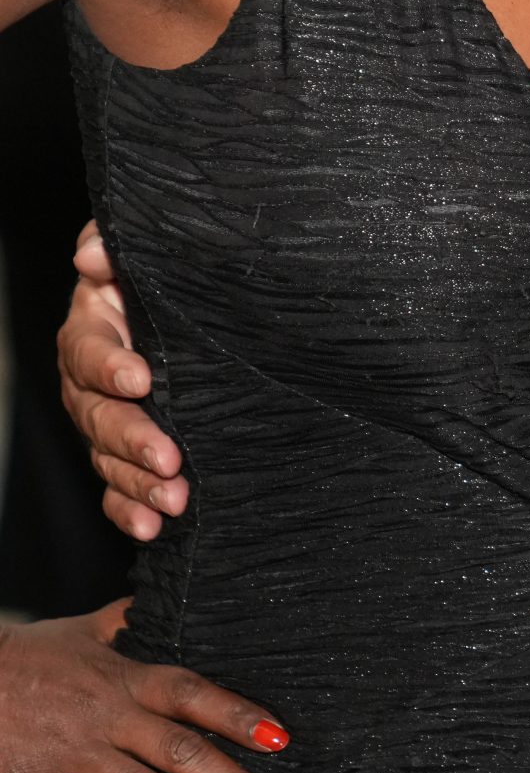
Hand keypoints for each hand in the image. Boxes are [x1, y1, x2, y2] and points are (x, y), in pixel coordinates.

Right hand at [0, 603, 294, 772]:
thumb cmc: (24, 656)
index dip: (238, 715)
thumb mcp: (84, 630)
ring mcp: (73, 757)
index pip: (194, 694)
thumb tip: (169, 596)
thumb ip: (131, 621)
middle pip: (183, 754)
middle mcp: (108, 718)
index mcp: (126, 679)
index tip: (282, 739)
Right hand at [57, 221, 186, 540]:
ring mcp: (107, 419)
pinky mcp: (126, 452)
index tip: (140, 378)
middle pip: (97, 414)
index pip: (87, 350)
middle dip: (131, 438)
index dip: (108, 365)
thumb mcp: (145, 251)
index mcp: (93, 328)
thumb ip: (113, 245)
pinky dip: (130, 508)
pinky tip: (151, 527)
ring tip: (172, 499)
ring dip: (137, 482)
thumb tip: (91, 257)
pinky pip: (118, 487)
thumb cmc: (168, 276)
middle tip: (168, 457)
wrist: (198, 308)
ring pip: (108, 456)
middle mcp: (92, 380)